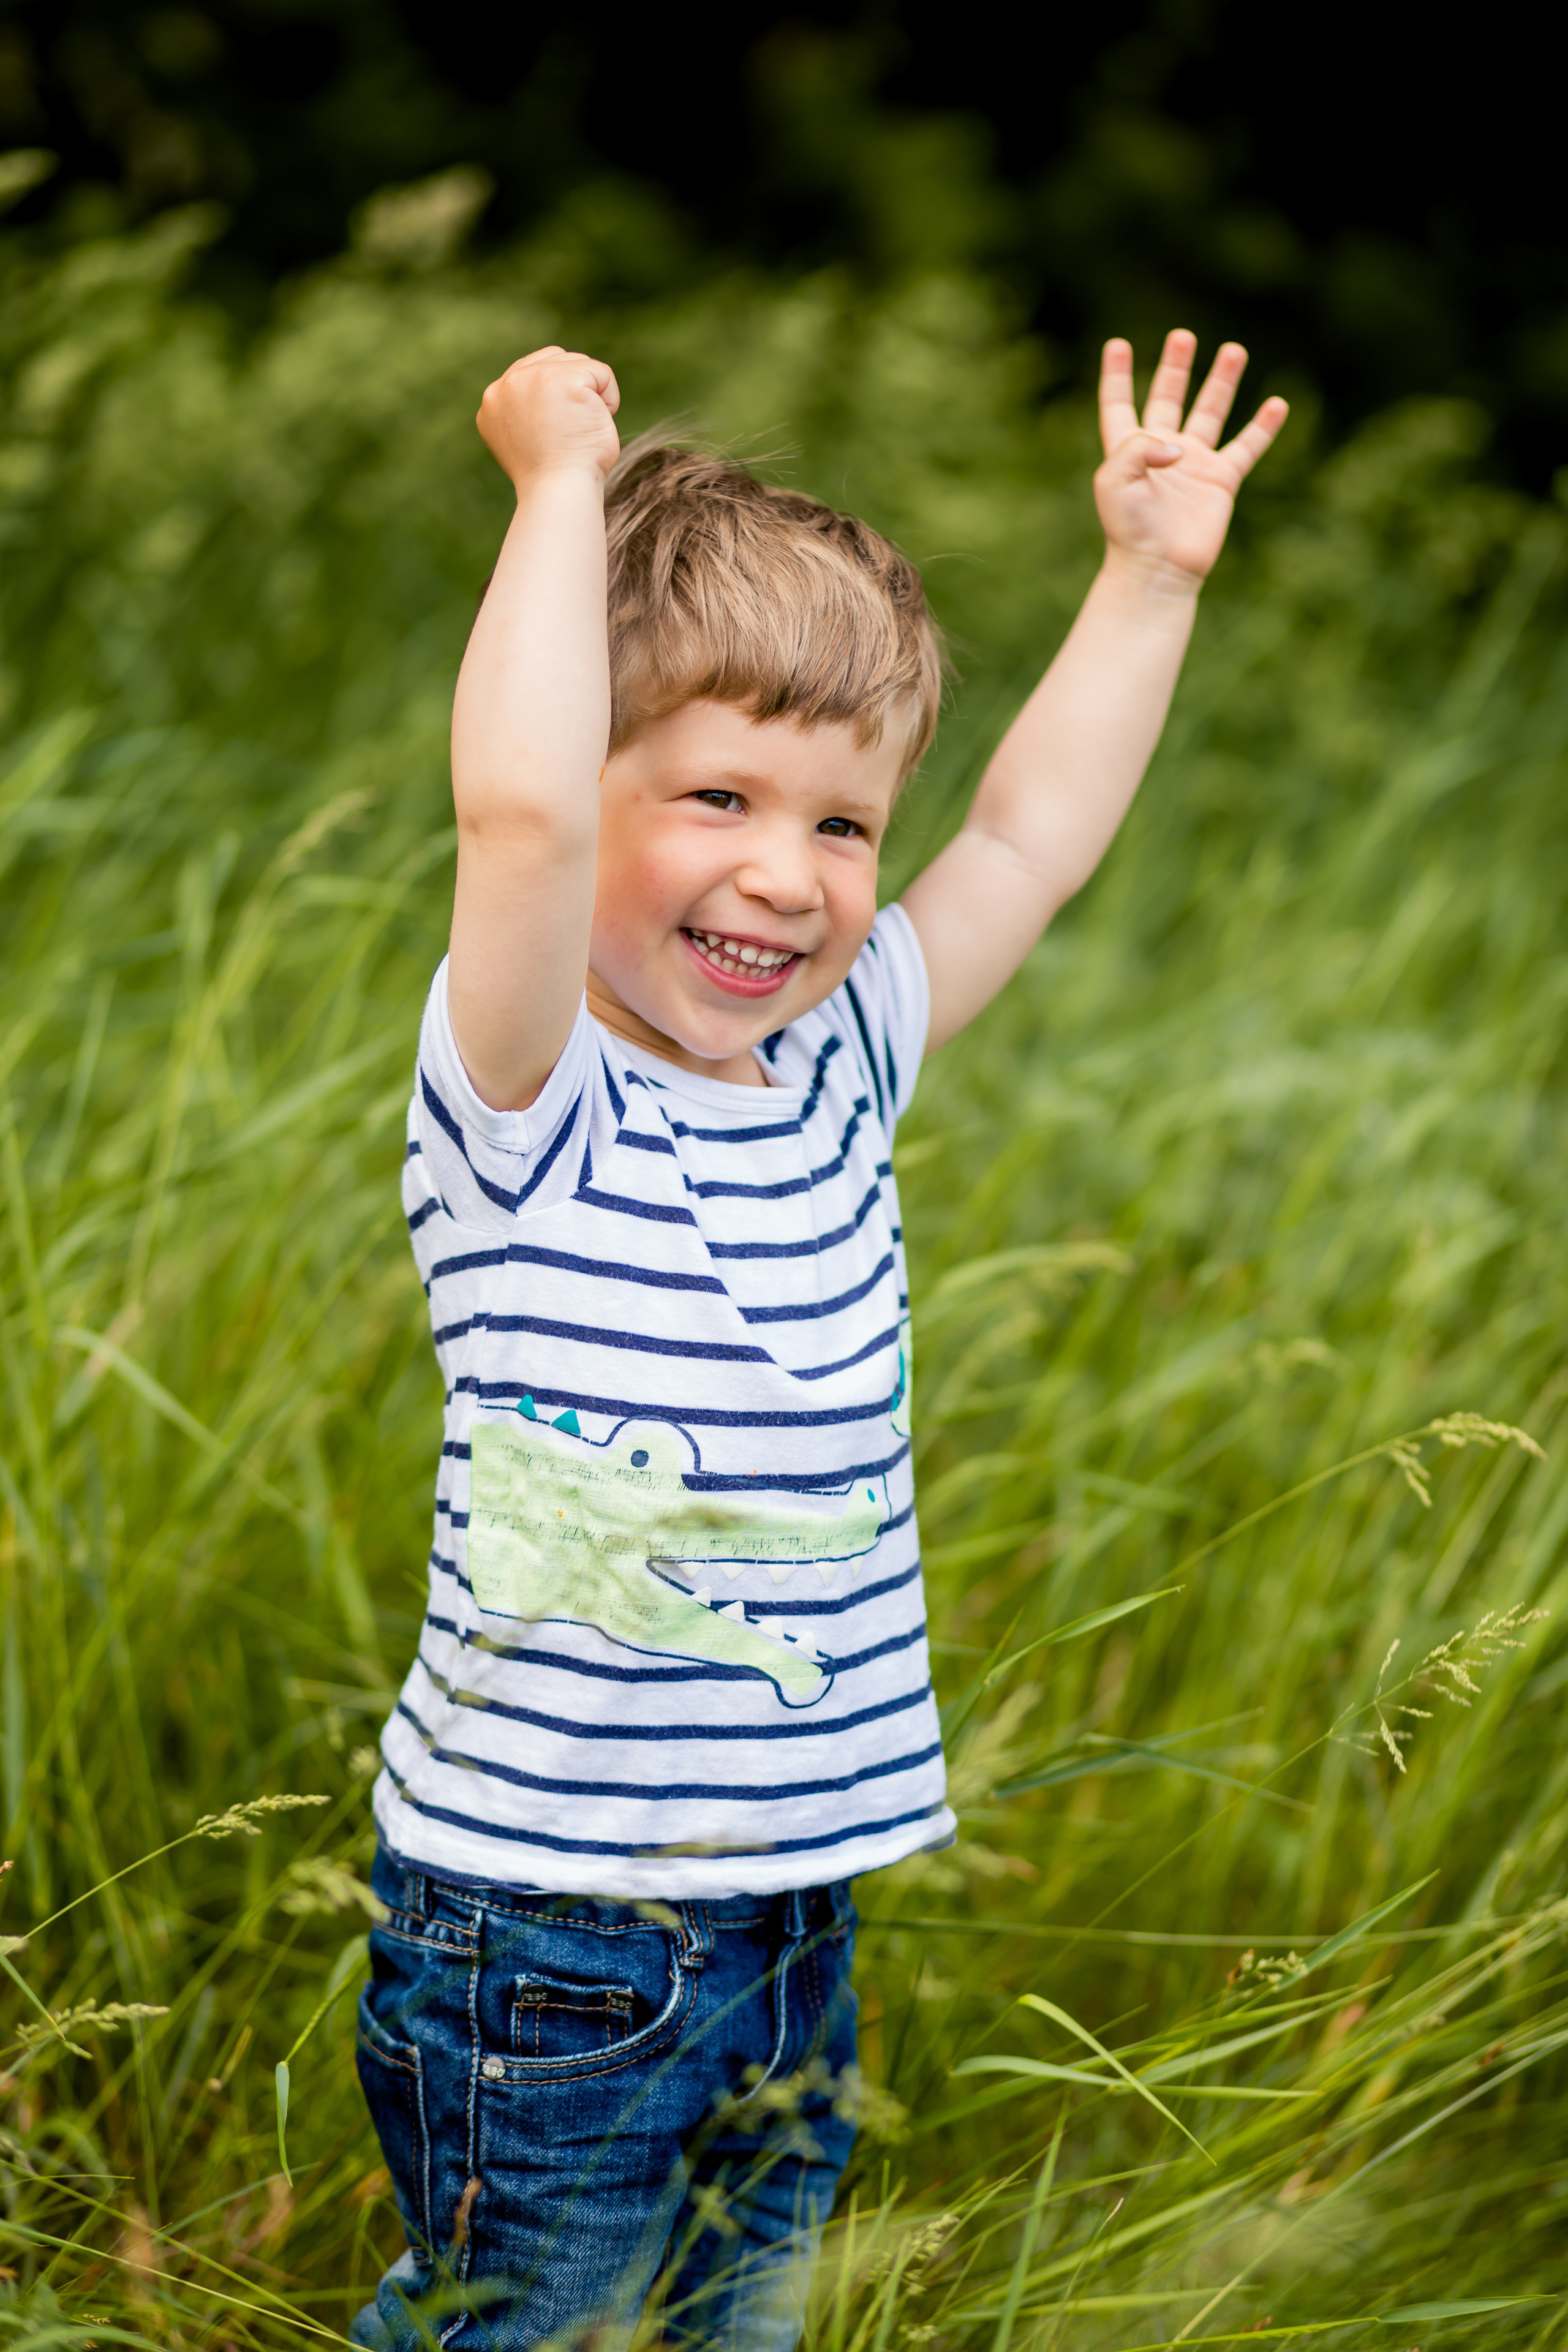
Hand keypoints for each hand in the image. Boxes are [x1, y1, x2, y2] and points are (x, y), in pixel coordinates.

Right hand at [477, 345, 620, 491]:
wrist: (559, 493)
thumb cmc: (553, 477)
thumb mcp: (527, 437)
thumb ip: (529, 409)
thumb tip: (554, 391)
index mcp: (493, 401)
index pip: (533, 370)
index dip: (558, 395)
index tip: (559, 430)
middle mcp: (507, 384)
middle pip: (556, 359)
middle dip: (575, 390)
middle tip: (572, 431)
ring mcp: (533, 378)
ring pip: (579, 364)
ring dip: (592, 396)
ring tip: (581, 430)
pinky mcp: (562, 380)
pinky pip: (601, 373)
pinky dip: (609, 400)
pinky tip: (594, 425)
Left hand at [1094, 330, 1286, 589]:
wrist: (1157, 569)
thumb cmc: (1128, 529)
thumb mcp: (1114, 480)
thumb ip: (1137, 448)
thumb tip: (1179, 444)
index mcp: (1127, 449)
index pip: (1119, 404)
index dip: (1117, 376)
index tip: (1117, 345)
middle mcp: (1161, 451)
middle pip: (1168, 397)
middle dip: (1175, 367)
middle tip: (1182, 336)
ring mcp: (1194, 464)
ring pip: (1210, 412)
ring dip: (1221, 382)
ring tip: (1234, 349)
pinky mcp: (1221, 481)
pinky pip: (1246, 447)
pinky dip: (1263, 427)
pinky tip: (1278, 404)